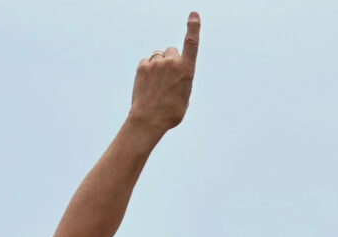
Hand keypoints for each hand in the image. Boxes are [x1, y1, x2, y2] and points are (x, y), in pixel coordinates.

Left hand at [127, 12, 199, 133]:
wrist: (149, 120)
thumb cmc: (171, 112)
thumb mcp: (184, 94)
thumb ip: (182, 77)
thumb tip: (174, 70)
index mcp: (186, 70)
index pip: (191, 44)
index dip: (193, 28)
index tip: (194, 15)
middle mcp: (172, 63)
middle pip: (171, 51)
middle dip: (170, 60)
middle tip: (168, 79)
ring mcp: (156, 63)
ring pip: (159, 56)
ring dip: (158, 65)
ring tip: (157, 84)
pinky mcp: (143, 66)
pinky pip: (147, 62)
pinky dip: (148, 70)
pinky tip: (148, 84)